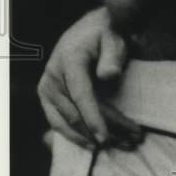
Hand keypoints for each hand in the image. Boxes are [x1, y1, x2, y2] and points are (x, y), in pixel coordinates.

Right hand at [37, 6, 143, 149]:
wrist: (90, 30)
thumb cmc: (105, 36)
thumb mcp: (113, 39)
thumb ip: (112, 56)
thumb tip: (109, 75)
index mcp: (68, 61)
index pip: (80, 95)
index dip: (93, 118)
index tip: (105, 138)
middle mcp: (52, 77)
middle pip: (75, 113)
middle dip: (99, 131)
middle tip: (129, 142)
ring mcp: (47, 89)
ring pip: (66, 122)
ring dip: (89, 138)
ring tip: (116, 145)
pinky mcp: (48, 98)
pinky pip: (59, 123)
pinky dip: (76, 135)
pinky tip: (93, 143)